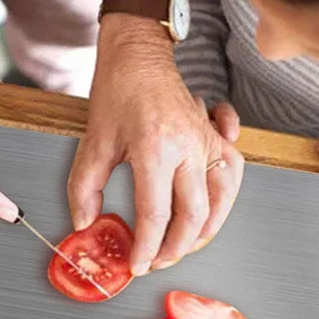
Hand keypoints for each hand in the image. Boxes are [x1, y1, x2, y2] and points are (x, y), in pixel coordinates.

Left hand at [68, 18, 243, 274]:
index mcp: (156, 148)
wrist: (140, 53)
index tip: (137, 264)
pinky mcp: (217, 136)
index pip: (155, 214)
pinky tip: (214, 207)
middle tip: (158, 261)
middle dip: (177, 248)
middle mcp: (189, 147)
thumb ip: (84, 187)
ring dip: (206, 231)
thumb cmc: (118, 91)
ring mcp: (208, 142)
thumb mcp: (93, 141)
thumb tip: (84, 224)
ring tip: (184, 245)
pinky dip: (228, 196)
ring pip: (221, 201)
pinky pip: (235, 174)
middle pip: (194, 216)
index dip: (146, 247)